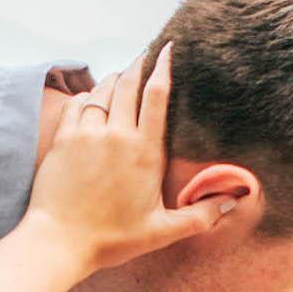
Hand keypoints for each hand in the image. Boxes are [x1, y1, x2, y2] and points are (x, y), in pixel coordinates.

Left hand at [24, 44, 232, 272]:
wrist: (59, 242)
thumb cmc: (111, 239)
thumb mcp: (161, 231)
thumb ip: (199, 216)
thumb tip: (233, 204)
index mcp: (145, 152)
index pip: (157, 97)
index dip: (163, 67)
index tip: (168, 49)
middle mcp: (117, 135)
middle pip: (129, 84)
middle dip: (138, 64)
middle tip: (146, 54)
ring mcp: (87, 134)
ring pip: (102, 91)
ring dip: (114, 80)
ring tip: (122, 76)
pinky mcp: (63, 140)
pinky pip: (76, 104)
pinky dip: (86, 96)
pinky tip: (91, 99)